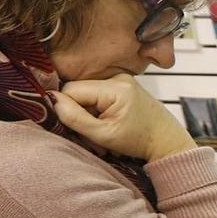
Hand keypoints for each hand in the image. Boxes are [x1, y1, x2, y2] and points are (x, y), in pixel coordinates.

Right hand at [53, 75, 194, 161]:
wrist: (166, 140)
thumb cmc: (139, 141)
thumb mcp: (103, 135)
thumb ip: (74, 118)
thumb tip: (50, 100)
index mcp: (114, 87)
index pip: (70, 90)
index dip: (66, 109)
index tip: (76, 129)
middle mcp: (117, 76)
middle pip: (77, 91)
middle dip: (78, 113)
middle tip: (91, 136)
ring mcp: (120, 78)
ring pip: (85, 94)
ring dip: (87, 115)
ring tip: (101, 132)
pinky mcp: (121, 84)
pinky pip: (96, 94)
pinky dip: (96, 111)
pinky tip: (106, 123)